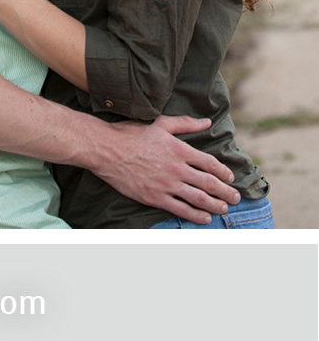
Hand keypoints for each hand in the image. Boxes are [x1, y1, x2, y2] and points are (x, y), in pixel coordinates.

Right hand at [96, 116, 239, 223]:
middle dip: (226, 192)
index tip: (230, 178)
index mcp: (179, 149)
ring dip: (215, 205)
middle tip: (235, 198)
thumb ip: (185, 123)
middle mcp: (177, 168)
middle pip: (209, 183)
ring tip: (224, 209)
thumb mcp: (159, 124)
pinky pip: (181, 209)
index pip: (210, 164)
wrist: (105, 149)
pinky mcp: (155, 197)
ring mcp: (166, 184)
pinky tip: (204, 218)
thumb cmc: (130, 134)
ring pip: (199, 198)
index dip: (224, 172)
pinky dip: (196, 215)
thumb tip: (206, 121)